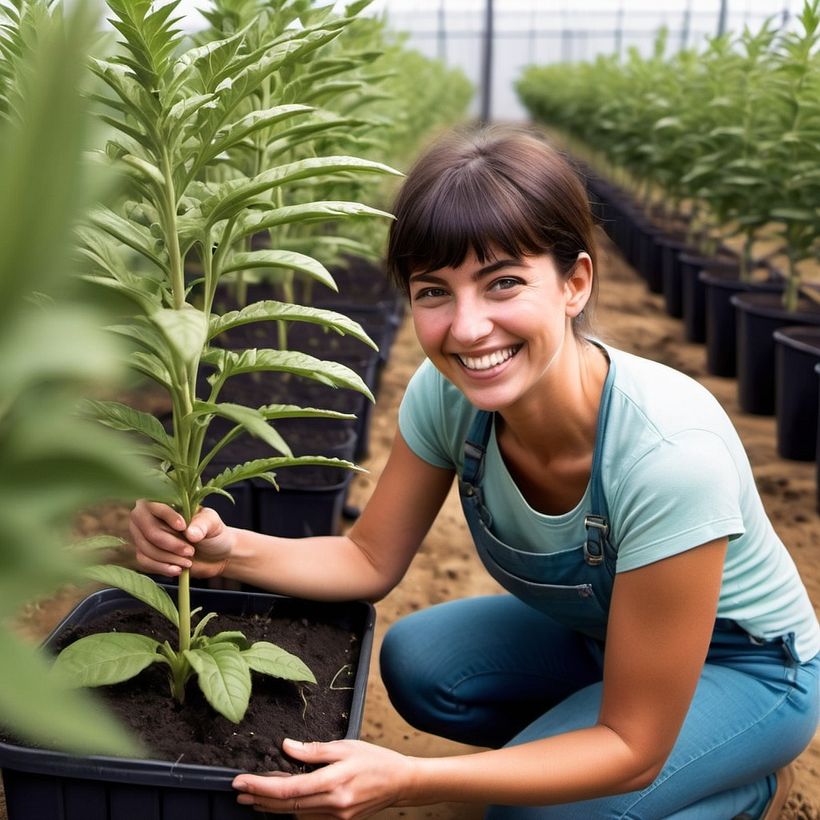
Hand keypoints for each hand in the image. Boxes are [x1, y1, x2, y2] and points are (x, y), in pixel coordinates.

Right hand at [129, 500, 234, 577]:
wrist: (217, 556)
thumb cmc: (214, 534)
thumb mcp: (214, 524)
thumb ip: (203, 524)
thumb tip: (190, 533)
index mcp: (168, 503)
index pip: (156, 504)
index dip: (167, 516)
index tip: (183, 527)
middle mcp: (153, 517)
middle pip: (148, 529)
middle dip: (169, 544)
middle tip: (190, 551)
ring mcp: (147, 535)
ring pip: (145, 547)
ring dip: (167, 558)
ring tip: (188, 561)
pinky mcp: (147, 553)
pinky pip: (143, 560)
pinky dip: (160, 567)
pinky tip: (176, 570)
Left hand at [233, 738, 417, 818]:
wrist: (400, 783)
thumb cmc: (375, 760)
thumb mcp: (345, 746)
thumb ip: (314, 750)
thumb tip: (286, 747)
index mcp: (334, 783)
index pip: (288, 790)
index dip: (261, 787)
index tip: (241, 781)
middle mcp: (333, 805)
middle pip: (287, 807)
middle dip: (259, 800)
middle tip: (238, 792)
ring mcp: (336, 817)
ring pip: (296, 814)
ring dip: (272, 806)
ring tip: (253, 797)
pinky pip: (309, 816)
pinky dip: (292, 809)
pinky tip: (281, 801)